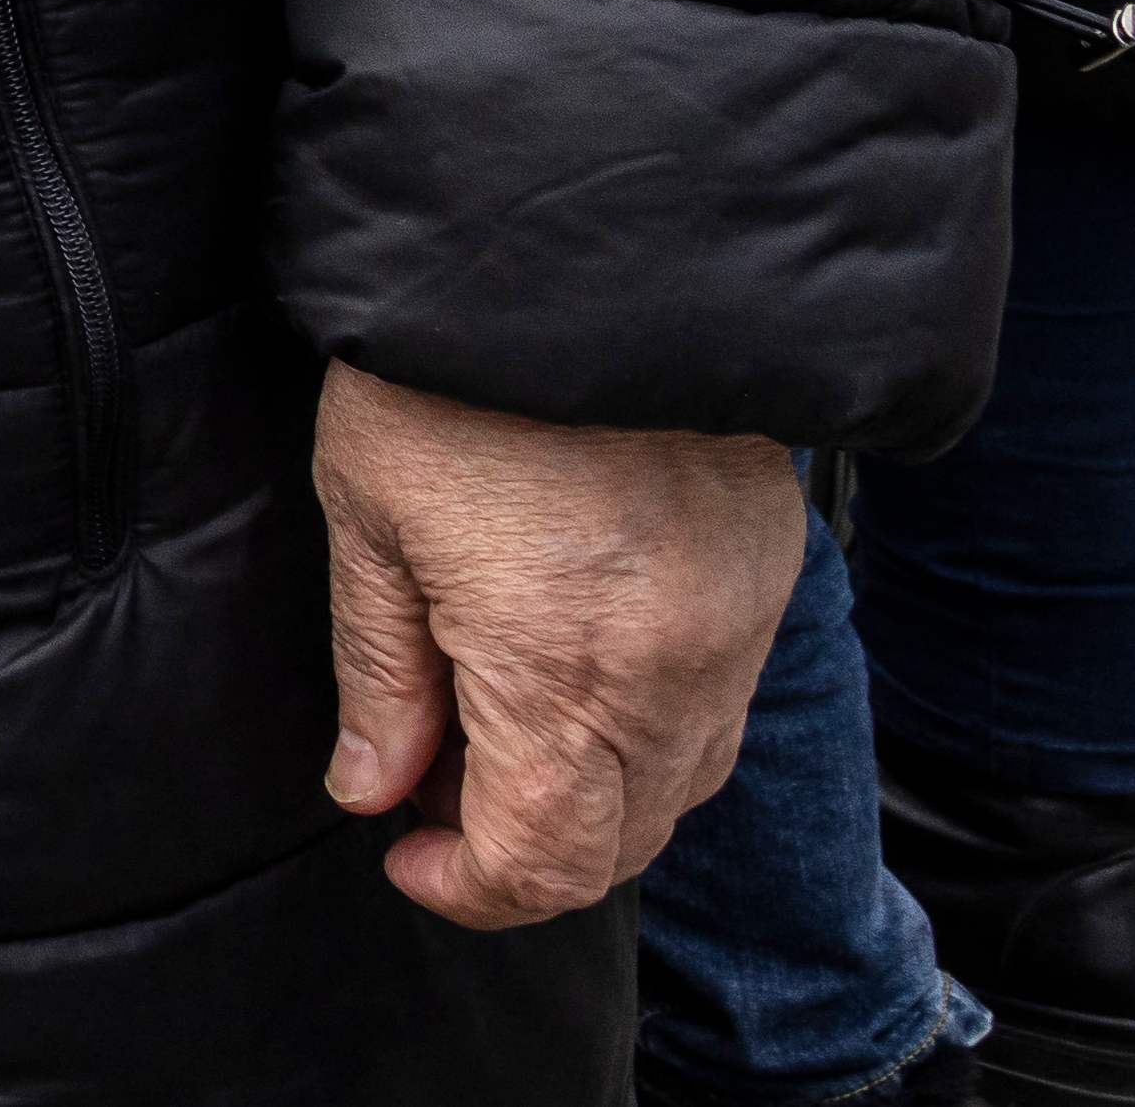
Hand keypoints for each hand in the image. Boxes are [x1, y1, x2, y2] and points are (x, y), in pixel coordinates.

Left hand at [316, 360, 805, 926]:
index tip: (405, 853)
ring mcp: (737, 626)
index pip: (543, 863)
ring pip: (683, 782)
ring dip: (593, 790)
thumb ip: (378, 671)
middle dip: (525, 847)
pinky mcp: (766, 570)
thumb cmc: (452, 369)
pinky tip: (575, 662)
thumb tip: (373, 789)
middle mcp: (674, 674)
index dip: (468, 888)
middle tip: (435, 784)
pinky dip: (651, 721)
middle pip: (621, 843)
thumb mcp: (368, 515)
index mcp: (565, 674)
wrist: (583, 246)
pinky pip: (722, 700)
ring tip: (496, 720)